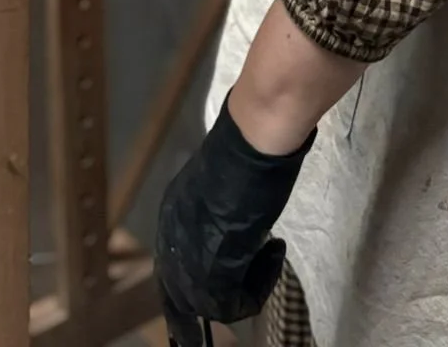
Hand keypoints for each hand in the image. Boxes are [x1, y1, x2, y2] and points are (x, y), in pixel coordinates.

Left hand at [154, 102, 312, 339]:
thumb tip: (236, 218)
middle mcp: (172, 240)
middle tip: (248, 289)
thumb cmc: (246, 148)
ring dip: (243, 289)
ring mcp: (188, 259)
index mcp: (172, 214)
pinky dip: (259, 288)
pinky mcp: (211, 274)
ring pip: (208, 304)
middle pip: (179, 295)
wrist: (252, 141)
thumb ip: (221, 209)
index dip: (199, 273)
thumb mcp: (226, 184)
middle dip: (214, 297)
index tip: (232, 269)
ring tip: (270, 256)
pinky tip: (276, 251)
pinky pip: (232, 305)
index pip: (173, 262)